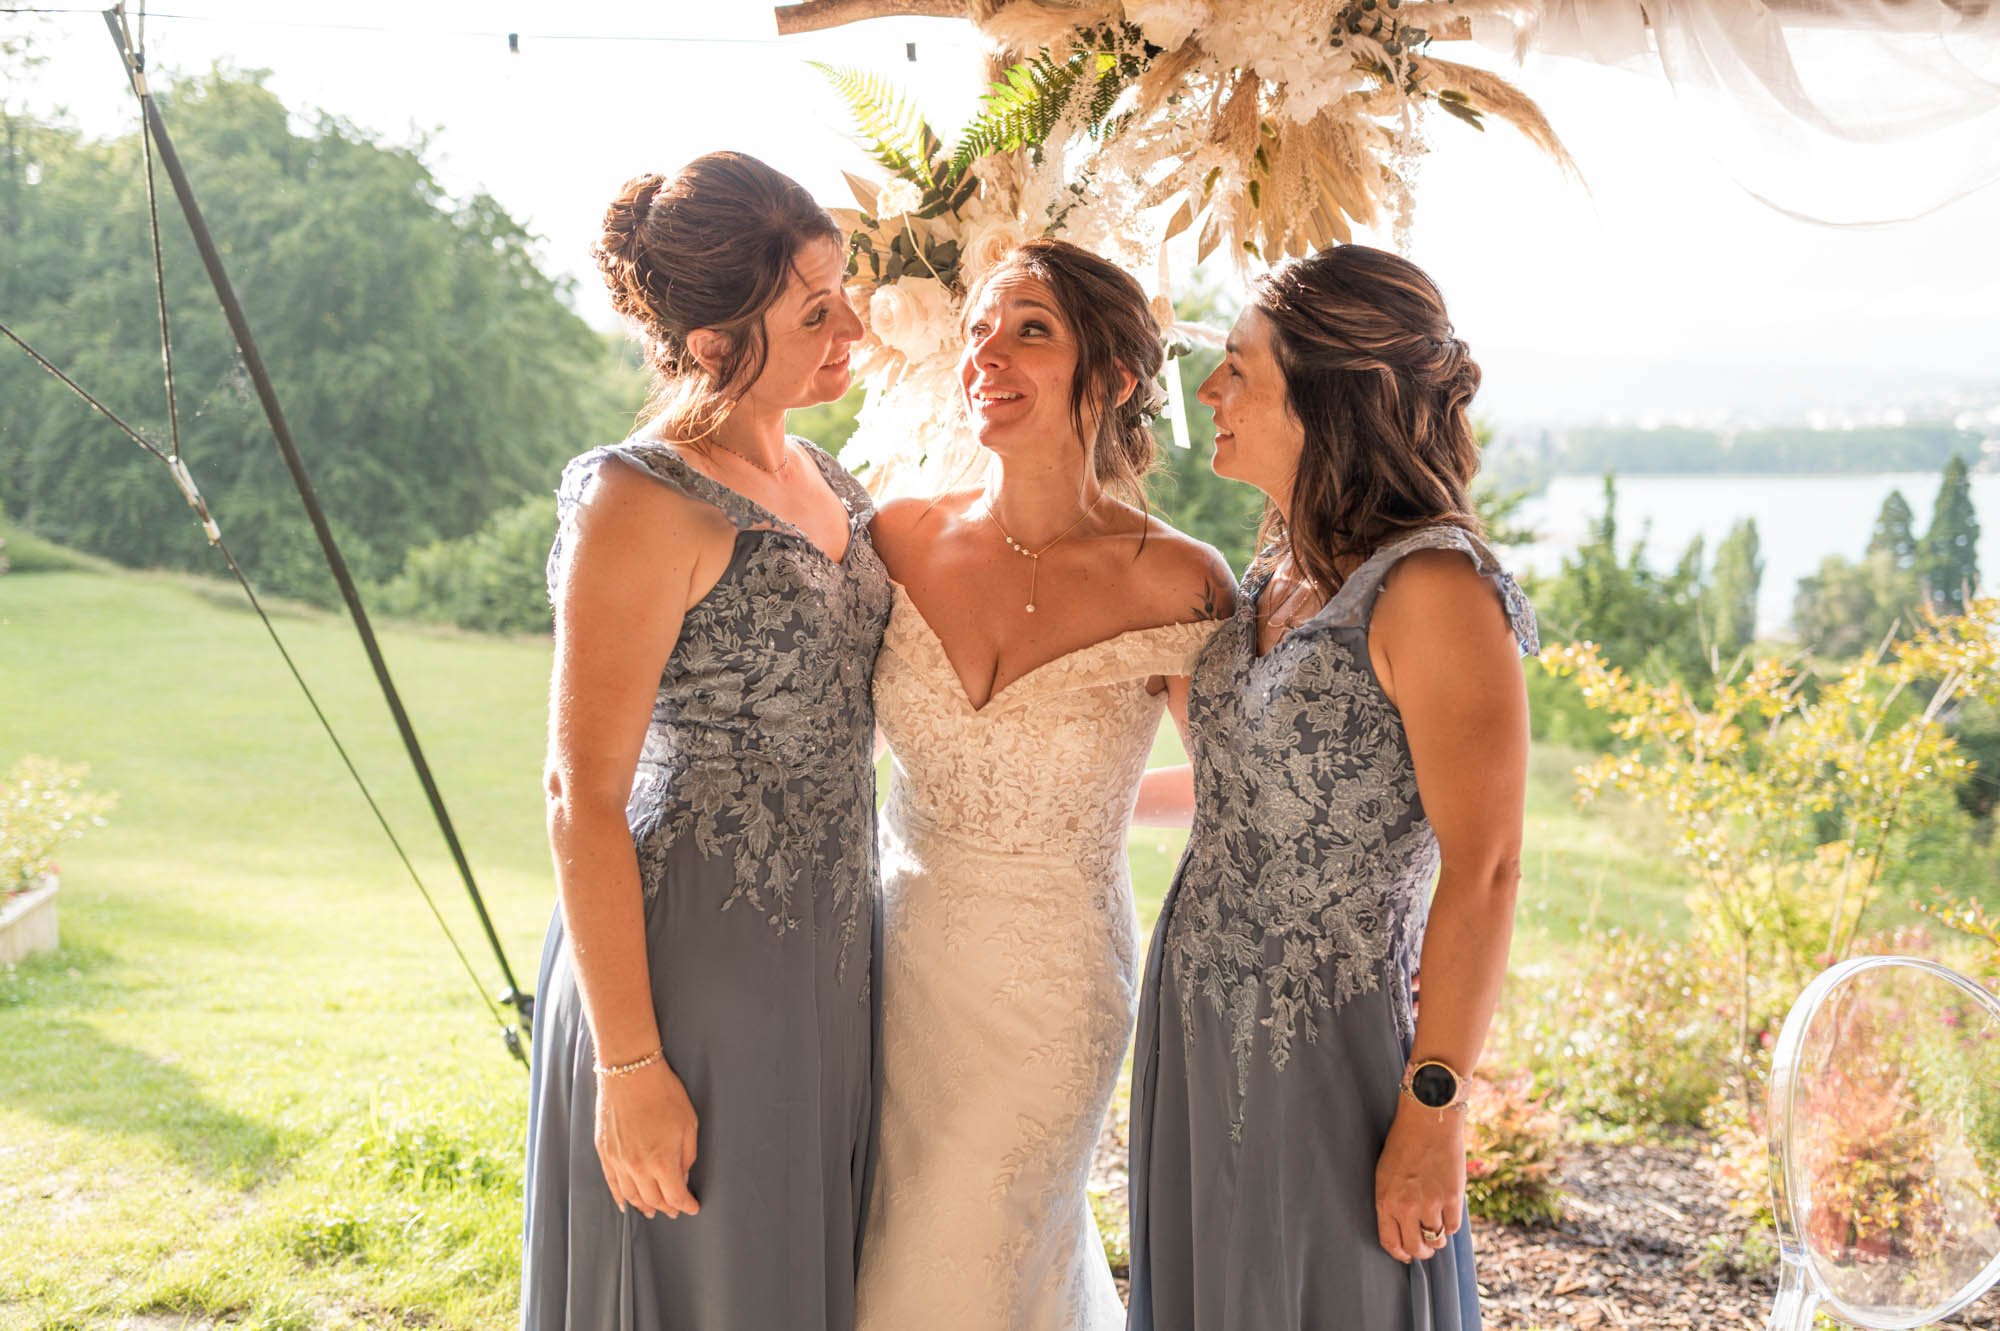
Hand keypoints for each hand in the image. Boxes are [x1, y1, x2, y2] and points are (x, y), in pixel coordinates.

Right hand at [594, 1058, 700, 1219]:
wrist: (630, 1072)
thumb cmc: (663, 1093)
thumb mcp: (688, 1124)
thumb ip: (686, 1156)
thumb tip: (682, 1177)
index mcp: (662, 1161)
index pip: (675, 1196)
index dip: (686, 1206)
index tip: (692, 1207)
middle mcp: (637, 1167)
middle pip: (653, 1200)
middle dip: (667, 1208)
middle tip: (675, 1209)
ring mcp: (618, 1161)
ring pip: (631, 1196)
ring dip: (644, 1206)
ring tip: (653, 1210)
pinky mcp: (604, 1152)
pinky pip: (611, 1183)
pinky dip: (620, 1197)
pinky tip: (625, 1204)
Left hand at [1374, 1102, 1463, 1263]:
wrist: (1427, 1122)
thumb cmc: (1403, 1144)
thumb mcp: (1385, 1174)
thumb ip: (1391, 1202)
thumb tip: (1401, 1226)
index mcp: (1385, 1200)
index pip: (1390, 1242)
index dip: (1400, 1254)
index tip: (1406, 1255)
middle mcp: (1406, 1207)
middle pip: (1415, 1247)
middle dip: (1421, 1252)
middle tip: (1425, 1248)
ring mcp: (1430, 1204)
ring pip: (1436, 1240)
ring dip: (1438, 1239)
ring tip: (1437, 1229)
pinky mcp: (1451, 1199)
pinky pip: (1453, 1227)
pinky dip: (1451, 1225)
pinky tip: (1448, 1214)